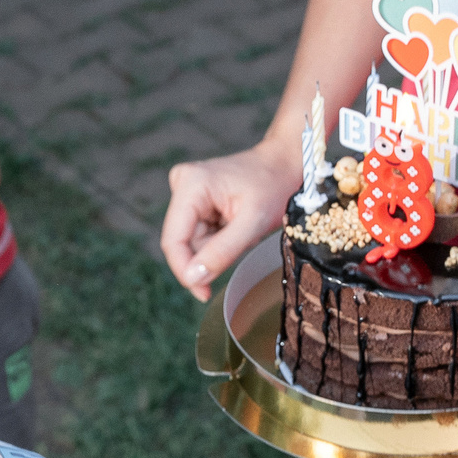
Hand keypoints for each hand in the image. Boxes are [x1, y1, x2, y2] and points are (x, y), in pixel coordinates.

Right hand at [161, 144, 299, 300]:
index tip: (203, 293)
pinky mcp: (193, 199)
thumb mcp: (253, 223)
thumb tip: (192, 279)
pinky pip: (199, 235)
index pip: (173, 241)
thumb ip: (221, 252)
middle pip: (182, 243)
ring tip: (242, 231)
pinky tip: (236, 226)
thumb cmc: (273, 186)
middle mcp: (182, 185)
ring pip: (192, 242)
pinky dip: (219, 240)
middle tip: (240, 248)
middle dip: (208, 256)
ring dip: (217, 248)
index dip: (185, 271)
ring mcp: (186, 191)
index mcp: (191, 185)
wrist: (283, 164)